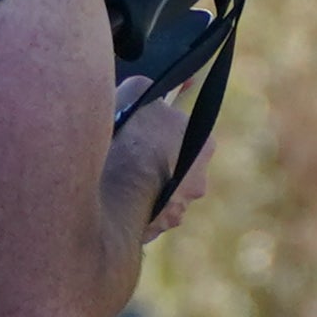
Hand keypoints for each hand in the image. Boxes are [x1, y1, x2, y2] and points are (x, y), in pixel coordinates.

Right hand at [103, 84, 199, 243]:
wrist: (117, 183)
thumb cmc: (131, 134)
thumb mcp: (138, 91)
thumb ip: (147, 89)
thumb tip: (147, 87)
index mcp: (203, 145)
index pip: (185, 132)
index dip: (161, 129)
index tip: (143, 129)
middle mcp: (198, 182)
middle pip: (175, 167)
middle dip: (154, 161)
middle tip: (127, 153)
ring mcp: (178, 210)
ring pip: (160, 194)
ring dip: (143, 187)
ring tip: (116, 178)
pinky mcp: (157, 229)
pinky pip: (143, 216)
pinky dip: (131, 208)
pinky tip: (114, 198)